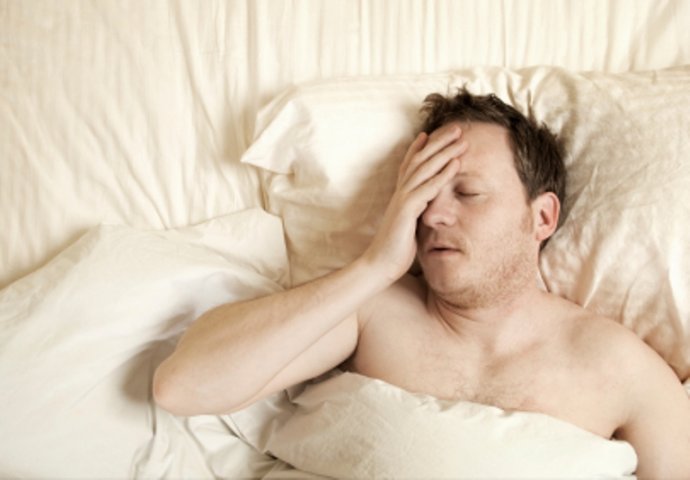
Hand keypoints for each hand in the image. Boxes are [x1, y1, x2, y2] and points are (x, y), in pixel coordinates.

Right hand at [361, 124, 467, 281]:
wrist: (378, 266)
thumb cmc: (395, 250)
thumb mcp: (408, 227)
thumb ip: (416, 214)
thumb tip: (426, 210)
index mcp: (400, 196)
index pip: (410, 165)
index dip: (420, 148)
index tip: (432, 133)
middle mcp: (400, 193)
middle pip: (420, 160)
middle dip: (439, 142)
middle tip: (457, 127)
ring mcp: (402, 200)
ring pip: (425, 169)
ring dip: (445, 152)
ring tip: (462, 139)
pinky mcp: (406, 210)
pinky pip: (427, 189)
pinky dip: (442, 175)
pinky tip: (456, 164)